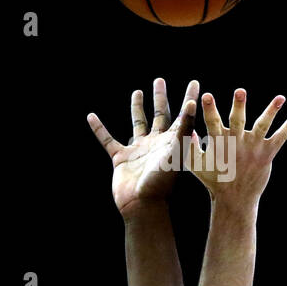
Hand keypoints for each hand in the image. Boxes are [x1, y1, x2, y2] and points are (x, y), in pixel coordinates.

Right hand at [87, 78, 199, 217]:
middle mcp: (157, 142)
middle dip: (160, 97)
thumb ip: (184, 128)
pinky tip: (91, 117)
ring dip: (137, 107)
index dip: (190, 98)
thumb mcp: (177, 152)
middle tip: (159, 80)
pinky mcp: (121, 158)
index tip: (195, 82)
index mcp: (173, 141)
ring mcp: (139, 150)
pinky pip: (108, 139)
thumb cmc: (162, 181)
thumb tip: (193, 103)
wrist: (142, 205)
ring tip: (138, 92)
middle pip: (160, 114)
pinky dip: (99, 129)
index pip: (184, 114)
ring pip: (137, 123)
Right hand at [188, 88, 286, 207]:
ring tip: (280, 97)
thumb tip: (189, 129)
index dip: (209, 110)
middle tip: (240, 91)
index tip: (206, 96)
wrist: (235, 200)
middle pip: (237, 121)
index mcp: (219, 144)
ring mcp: (253, 148)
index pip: (212, 123)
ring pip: (263, 126)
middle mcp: (237, 143)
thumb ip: (191, 147)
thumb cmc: (214, 181)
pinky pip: (281, 136)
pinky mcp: (267, 154)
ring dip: (271, 111)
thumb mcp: (196, 166)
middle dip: (238, 106)